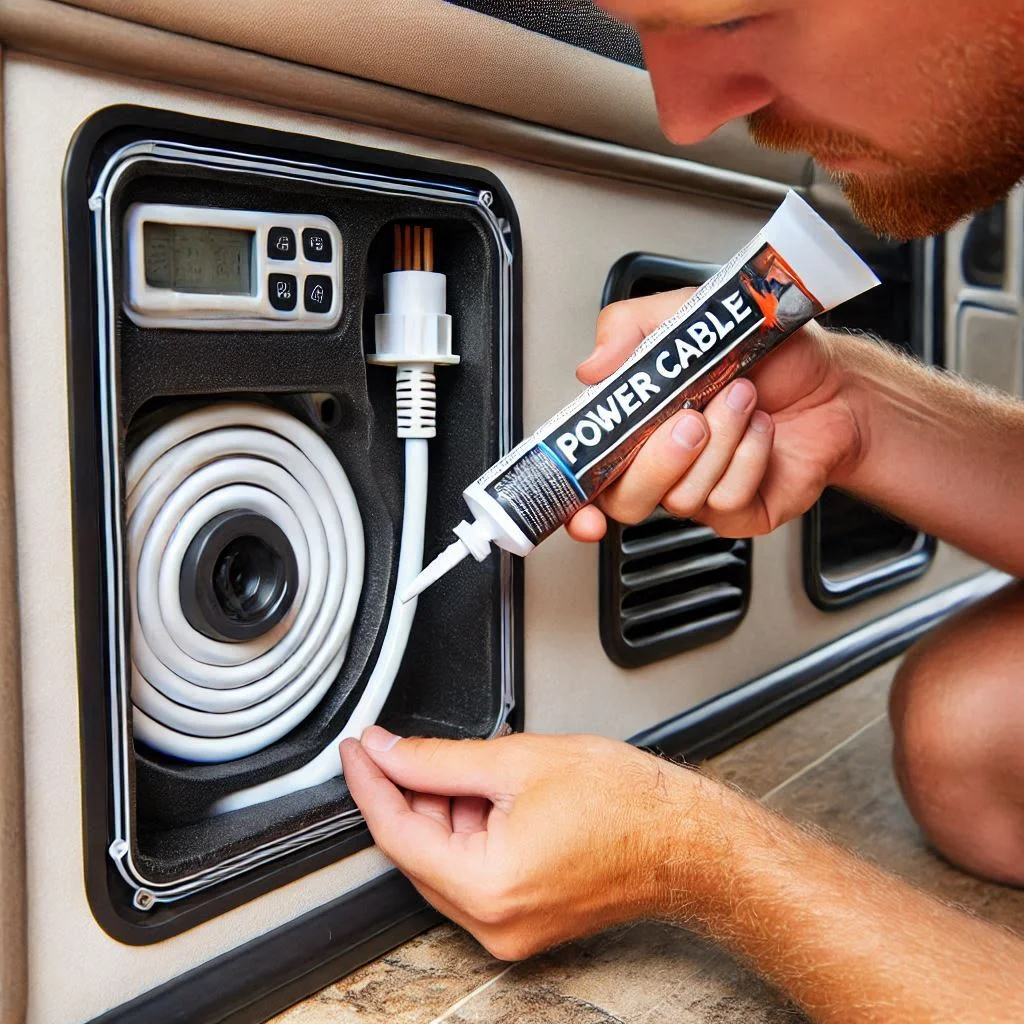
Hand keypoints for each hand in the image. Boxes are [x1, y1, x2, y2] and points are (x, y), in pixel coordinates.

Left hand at [340, 727, 703, 959]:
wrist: (684, 838)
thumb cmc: (625, 803)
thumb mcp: (517, 761)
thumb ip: (437, 759)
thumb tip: (388, 751)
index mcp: (488, 885)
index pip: (396, 833)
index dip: (369, 783)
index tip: (356, 751)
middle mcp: (493, 923)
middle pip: (416, 852)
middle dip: (406, 796)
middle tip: (404, 747)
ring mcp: (510, 931)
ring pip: (443, 864)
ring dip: (439, 815)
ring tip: (469, 770)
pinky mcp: (524, 925)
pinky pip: (472, 878)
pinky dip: (466, 836)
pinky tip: (484, 798)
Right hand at [567, 288, 862, 541]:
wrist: (835, 381)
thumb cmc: (768, 355)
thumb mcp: (691, 317)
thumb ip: (630, 329)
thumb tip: (591, 368)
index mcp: (636, 425)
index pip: (586, 474)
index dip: (573, 501)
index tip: (581, 512)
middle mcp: (661, 465)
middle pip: (624, 499)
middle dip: (656, 460)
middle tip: (690, 417)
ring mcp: (698, 492)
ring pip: (680, 497)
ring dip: (718, 440)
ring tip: (742, 398)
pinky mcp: (738, 512)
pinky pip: (725, 500)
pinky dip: (748, 456)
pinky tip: (761, 430)